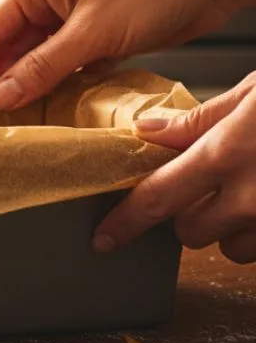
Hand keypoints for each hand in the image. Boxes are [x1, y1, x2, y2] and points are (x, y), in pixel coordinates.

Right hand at [0, 0, 253, 110]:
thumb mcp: (93, 33)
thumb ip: (44, 67)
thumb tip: (2, 95)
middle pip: (11, 45)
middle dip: (2, 80)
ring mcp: (75, 13)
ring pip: (40, 57)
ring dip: (34, 85)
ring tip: (20, 121)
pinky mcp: (99, 30)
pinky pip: (68, 62)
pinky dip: (63, 83)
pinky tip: (58, 108)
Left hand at [95, 75, 255, 261]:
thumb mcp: (254, 94)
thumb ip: (199, 120)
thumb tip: (146, 133)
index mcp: (227, 155)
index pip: (157, 199)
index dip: (124, 222)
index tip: (102, 238)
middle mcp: (253, 199)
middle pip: (189, 231)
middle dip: (189, 212)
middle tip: (208, 181)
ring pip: (232, 248)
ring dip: (231, 227)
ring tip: (253, 189)